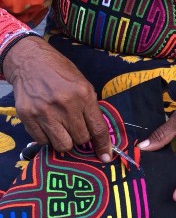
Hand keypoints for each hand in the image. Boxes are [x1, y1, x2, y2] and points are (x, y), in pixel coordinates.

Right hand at [3, 36, 111, 160]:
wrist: (29, 60)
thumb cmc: (60, 72)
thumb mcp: (82, 84)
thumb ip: (90, 109)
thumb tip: (98, 136)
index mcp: (83, 95)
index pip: (97, 129)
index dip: (103, 146)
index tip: (105, 157)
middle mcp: (65, 105)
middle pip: (81, 139)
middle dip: (80, 137)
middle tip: (75, 127)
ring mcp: (45, 112)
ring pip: (63, 145)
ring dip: (65, 140)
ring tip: (61, 128)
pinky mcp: (28, 117)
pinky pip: (43, 142)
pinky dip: (47, 138)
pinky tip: (47, 125)